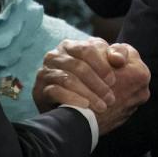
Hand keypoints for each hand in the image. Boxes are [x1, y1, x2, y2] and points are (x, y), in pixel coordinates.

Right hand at [34, 39, 149, 135]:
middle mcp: (55, 55)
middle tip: (110, 99)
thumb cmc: (93, 83)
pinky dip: (72, 99)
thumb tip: (118, 59)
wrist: (70, 110)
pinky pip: (55, 91)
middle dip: (97, 84)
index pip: (88, 49)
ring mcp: (45, 72)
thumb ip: (118, 56)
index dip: (102, 65)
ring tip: (101, 106)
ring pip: (67, 79)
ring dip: (87, 93)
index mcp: (71, 46)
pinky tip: (85, 107)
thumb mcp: (107, 67)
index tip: (113, 81)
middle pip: (78, 65)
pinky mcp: (39, 89)